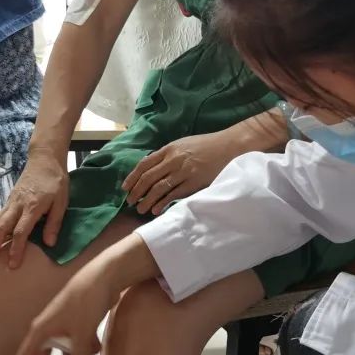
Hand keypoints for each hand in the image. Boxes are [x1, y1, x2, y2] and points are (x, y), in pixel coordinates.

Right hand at [0, 147, 69, 268]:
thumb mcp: (62, 201)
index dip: (16, 248)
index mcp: (32, 206)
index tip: (12, 264)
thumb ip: (54, 222)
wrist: (44, 159)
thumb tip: (49, 244)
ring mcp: (10, 203)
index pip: (21, 231)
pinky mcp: (8, 201)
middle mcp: (17, 206)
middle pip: (1, 228)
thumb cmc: (56, 181)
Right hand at [15, 260, 118, 354]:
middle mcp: (45, 330)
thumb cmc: (86, 305)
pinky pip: (73, 342)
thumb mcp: (82, 338)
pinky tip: (97, 345)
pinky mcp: (73, 322)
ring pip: (59, 352)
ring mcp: (59, 325)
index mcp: (39, 332)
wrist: (103, 277)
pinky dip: (83, 347)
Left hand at [123, 132, 238, 215]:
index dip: (132, 177)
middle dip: (136, 191)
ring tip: (140, 209)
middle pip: (148, 178)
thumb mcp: (183, 144)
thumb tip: (152, 168)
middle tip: (130, 202)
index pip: (144, 164)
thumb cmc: (206, 145)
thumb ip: (168, 155)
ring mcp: (183, 172)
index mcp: (169, 149)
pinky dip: (162, 203)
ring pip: (158, 188)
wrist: (228, 147)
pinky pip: (174, 195)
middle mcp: (173, 160)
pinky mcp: (193, 183)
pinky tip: (156, 210)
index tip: (125, 187)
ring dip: (147, 200)